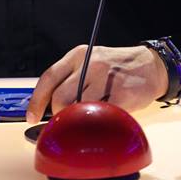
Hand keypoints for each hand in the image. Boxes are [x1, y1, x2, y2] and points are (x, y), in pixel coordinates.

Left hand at [27, 44, 166, 122]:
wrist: (149, 66)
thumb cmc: (114, 68)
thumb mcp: (89, 62)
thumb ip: (70, 78)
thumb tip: (48, 105)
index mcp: (77, 56)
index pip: (48, 77)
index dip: (37, 100)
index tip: (32, 117)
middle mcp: (89, 65)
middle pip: (60, 97)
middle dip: (58, 115)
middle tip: (64, 123)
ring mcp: (106, 79)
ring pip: (78, 109)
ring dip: (78, 121)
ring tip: (84, 122)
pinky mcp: (121, 95)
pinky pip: (101, 116)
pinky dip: (97, 124)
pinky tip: (100, 122)